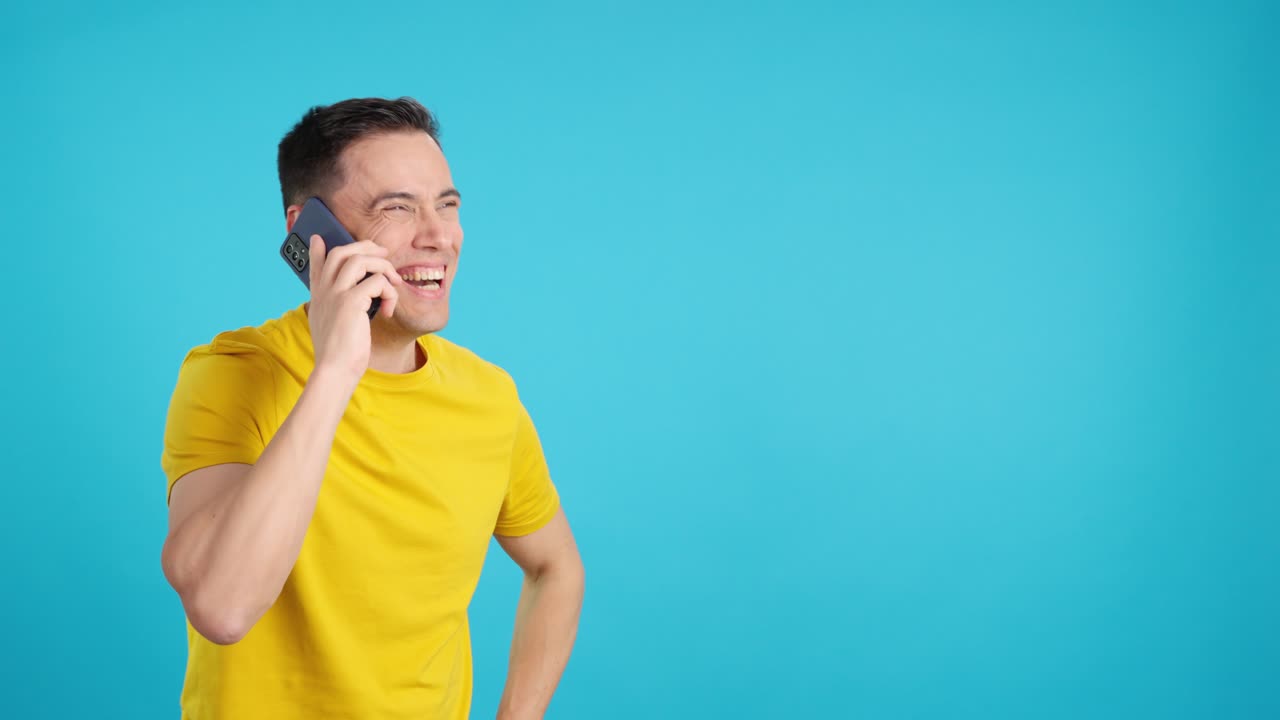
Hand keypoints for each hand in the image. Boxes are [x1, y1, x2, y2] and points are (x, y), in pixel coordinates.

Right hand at [306, 235, 399, 381]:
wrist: (334, 370)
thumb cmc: (338, 353)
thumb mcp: (330, 325)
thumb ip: (335, 307)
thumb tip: (348, 299)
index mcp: (319, 296)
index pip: (316, 264)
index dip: (318, 249)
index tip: (318, 239)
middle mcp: (324, 290)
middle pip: (342, 252)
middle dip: (366, 248)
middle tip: (383, 254)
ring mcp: (336, 293)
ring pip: (360, 260)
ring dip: (383, 267)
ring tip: (394, 281)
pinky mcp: (350, 302)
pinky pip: (377, 282)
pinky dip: (389, 292)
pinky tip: (388, 309)